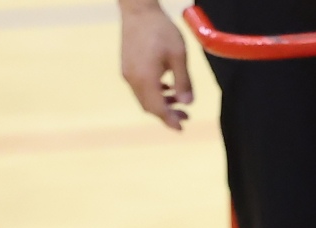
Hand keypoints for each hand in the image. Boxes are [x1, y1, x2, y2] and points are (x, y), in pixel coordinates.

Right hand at [118, 0, 193, 129]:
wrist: (138, 11)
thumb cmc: (160, 29)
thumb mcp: (179, 55)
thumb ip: (184, 81)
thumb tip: (188, 103)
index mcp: (146, 78)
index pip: (158, 109)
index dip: (170, 120)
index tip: (182, 127)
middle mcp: (133, 79)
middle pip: (149, 107)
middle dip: (167, 114)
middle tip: (185, 116)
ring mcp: (127, 73)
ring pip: (144, 99)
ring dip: (160, 103)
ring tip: (178, 100)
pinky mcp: (126, 67)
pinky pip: (139, 88)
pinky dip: (153, 93)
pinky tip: (166, 87)